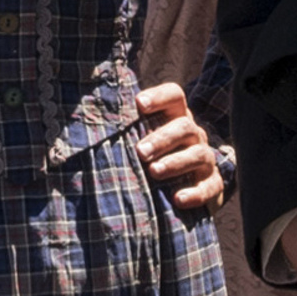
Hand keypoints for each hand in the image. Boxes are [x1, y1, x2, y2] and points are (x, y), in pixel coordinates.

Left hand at [136, 79, 225, 219]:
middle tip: (140, 151)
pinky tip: (177, 199)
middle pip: (184, 126)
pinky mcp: (213, 185)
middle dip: (162, 138)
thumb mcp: (143, 146)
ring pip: (198, 154)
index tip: (139, 104)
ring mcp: (205, 160)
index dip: (159, 97)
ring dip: (175, 163)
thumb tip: (82, 130)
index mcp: (175, 119)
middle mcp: (193, 136)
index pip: (174, 97)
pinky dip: (195, 193)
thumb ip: (124, 136)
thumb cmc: (153, 162)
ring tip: (154, 172)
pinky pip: (210, 187)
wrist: (187, 192)